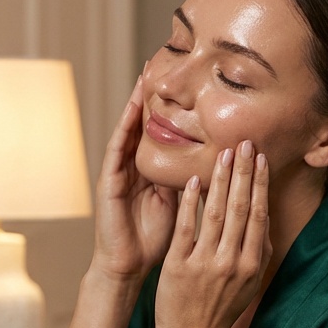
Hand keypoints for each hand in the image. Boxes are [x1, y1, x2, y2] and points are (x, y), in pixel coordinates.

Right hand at [89, 75, 176, 283]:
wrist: (129, 265)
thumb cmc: (154, 239)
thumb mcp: (179, 203)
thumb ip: (190, 181)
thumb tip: (219, 163)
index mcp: (149, 170)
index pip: (160, 132)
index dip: (170, 108)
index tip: (183, 82)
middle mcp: (132, 166)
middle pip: (142, 123)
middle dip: (150, 95)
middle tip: (158, 62)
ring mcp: (118, 172)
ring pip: (128, 129)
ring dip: (135, 103)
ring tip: (144, 76)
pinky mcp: (108, 181)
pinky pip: (116, 149)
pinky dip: (124, 128)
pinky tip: (132, 109)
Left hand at [154, 141, 270, 327]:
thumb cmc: (220, 310)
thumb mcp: (248, 284)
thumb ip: (258, 252)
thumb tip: (264, 215)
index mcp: (251, 265)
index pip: (258, 215)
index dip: (259, 184)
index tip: (260, 158)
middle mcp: (232, 263)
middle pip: (239, 208)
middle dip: (243, 172)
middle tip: (244, 143)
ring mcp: (205, 264)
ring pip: (215, 213)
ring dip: (220, 180)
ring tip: (223, 154)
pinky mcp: (179, 266)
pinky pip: (186, 228)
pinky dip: (191, 202)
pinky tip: (195, 181)